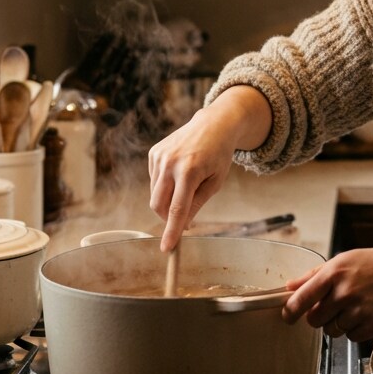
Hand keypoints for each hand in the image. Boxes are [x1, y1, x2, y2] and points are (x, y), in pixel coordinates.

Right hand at [148, 85, 273, 251]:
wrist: (213, 124)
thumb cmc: (219, 155)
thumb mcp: (215, 182)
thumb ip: (197, 204)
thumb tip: (183, 225)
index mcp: (190, 171)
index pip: (177, 209)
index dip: (171, 231)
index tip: (166, 249)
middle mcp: (170, 163)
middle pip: (158, 205)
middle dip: (167, 219)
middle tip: (183, 220)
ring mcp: (159, 156)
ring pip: (154, 194)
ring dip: (167, 201)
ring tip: (187, 186)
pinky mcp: (154, 153)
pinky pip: (154, 181)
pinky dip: (164, 186)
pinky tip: (179, 173)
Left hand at [282, 248, 372, 342]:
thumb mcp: (346, 259)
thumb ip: (315, 274)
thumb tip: (289, 286)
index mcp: (335, 272)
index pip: (303, 297)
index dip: (291, 310)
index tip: (287, 316)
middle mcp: (345, 291)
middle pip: (315, 320)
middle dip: (320, 316)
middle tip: (334, 306)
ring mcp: (360, 310)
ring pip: (332, 331)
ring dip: (338, 324)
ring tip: (354, 307)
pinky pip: (351, 337)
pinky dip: (355, 330)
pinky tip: (366, 314)